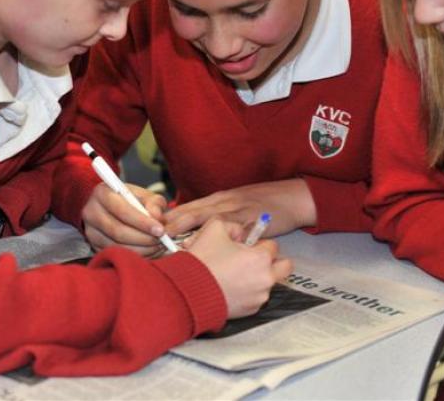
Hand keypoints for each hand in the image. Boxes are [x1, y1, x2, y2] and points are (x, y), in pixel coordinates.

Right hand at [82, 182, 168, 256]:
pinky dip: (136, 256)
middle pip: (118, 231)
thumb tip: (157, 218)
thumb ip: (153, 203)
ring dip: (142, 249)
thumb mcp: (143, 194)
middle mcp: (91, 212)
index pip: (122, 210)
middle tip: (162, 240)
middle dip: (144, 238)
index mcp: (102, 193)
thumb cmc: (129, 199)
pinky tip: (150, 252)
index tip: (160, 230)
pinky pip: (116, 255)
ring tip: (158, 246)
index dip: (142, 222)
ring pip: (117, 246)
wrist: (110, 207)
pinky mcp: (94, 246)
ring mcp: (90, 232)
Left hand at [164, 179, 316, 237]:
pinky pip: (229, 228)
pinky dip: (214, 237)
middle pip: (191, 211)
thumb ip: (216, 216)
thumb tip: (192, 231)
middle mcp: (223, 201)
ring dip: (186, 229)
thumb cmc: (264, 203)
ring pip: (205, 217)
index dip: (168, 218)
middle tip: (151, 235)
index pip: (187, 207)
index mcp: (218, 199)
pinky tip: (206, 246)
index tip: (150, 229)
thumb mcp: (236, 205)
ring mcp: (236, 209)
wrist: (293, 197)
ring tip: (169, 241)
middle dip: (170, 224)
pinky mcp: (250, 219)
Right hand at [188, 219, 292, 317]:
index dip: (259, 243)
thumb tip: (240, 232)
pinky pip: (256, 297)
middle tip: (254, 259)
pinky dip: (248, 291)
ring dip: (257, 277)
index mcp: (261, 258)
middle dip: (271, 261)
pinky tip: (231, 285)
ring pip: (268, 282)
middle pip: (284, 267)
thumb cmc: (203, 261)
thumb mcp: (216, 228)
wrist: (188, 291)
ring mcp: (259, 297)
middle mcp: (265, 279)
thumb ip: (234, 225)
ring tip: (235, 273)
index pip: (274, 246)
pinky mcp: (250, 311)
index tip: (248, 245)